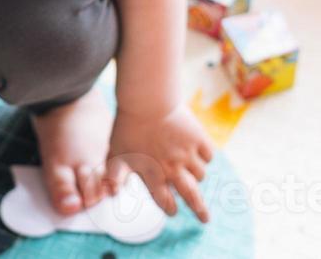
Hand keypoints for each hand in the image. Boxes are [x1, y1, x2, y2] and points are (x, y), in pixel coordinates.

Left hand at [105, 105, 214, 222]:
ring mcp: (188, 155)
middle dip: (199, 211)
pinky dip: (205, 156)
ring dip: (197, 175)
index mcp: (153, 176)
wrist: (146, 100)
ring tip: (191, 169)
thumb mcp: (115, 153)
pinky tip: (198, 152)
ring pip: (200, 174)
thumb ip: (113, 176)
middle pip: (192, 197)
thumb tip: (112, 194)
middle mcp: (173, 170)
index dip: (169, 208)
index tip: (173, 211)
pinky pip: (208, 156)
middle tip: (205, 220)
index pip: (165, 201)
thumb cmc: (127, 126)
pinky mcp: (199, 139)